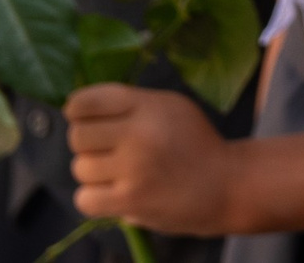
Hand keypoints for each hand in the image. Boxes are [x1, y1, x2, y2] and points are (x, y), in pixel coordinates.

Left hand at [66, 84, 236, 234]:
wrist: (226, 184)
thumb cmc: (194, 143)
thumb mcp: (171, 108)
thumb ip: (130, 105)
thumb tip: (77, 108)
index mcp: (150, 105)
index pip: (87, 102)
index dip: (77, 109)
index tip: (83, 116)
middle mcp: (140, 133)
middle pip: (77, 135)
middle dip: (88, 143)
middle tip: (108, 148)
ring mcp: (134, 168)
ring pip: (80, 168)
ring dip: (94, 172)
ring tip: (120, 172)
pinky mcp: (130, 201)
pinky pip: (84, 198)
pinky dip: (95, 197)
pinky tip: (115, 192)